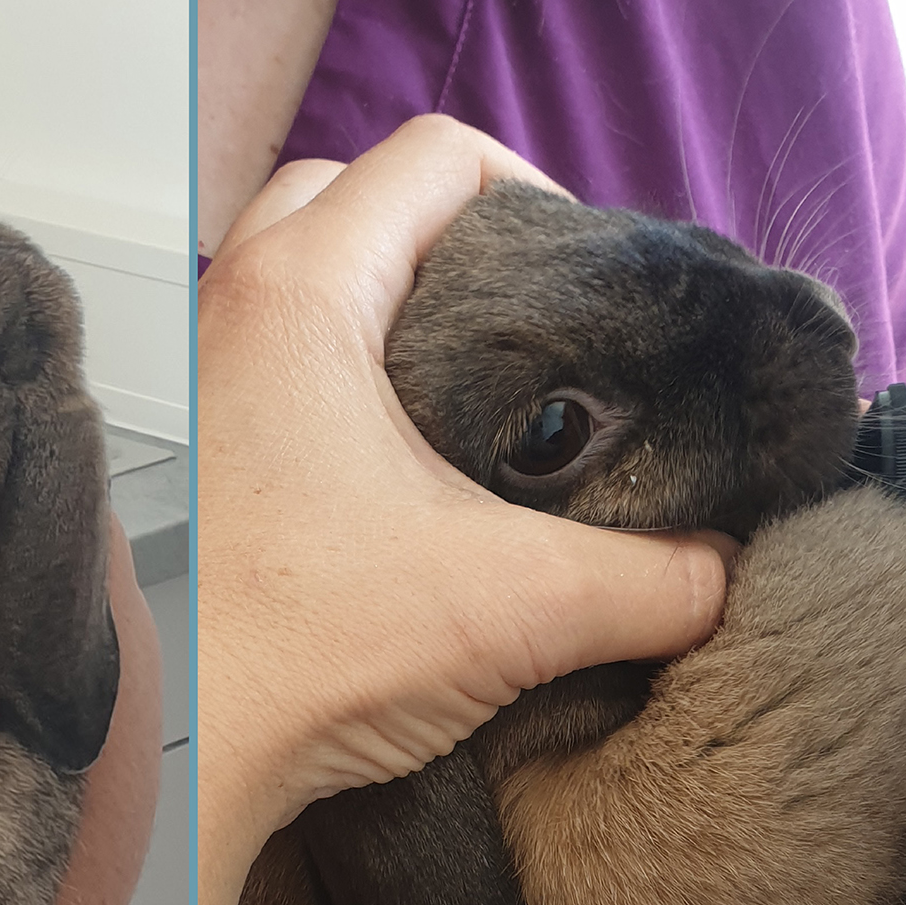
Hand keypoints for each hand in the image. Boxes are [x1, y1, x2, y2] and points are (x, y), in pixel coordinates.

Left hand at [197, 115, 730, 904]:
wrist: (176, 749)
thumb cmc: (295, 650)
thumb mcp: (519, 602)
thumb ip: (659, 579)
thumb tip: (729, 570)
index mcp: (303, 293)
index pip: (433, 155)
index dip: (535, 188)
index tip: (583, 275)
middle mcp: (232, 308)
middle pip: (352, 192)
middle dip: (451, 233)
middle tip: (526, 318)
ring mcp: (197, 373)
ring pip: (300, 271)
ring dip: (386, 301)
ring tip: (470, 388)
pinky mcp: (190, 443)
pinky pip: (268, 351)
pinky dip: (337, 367)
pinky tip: (399, 458)